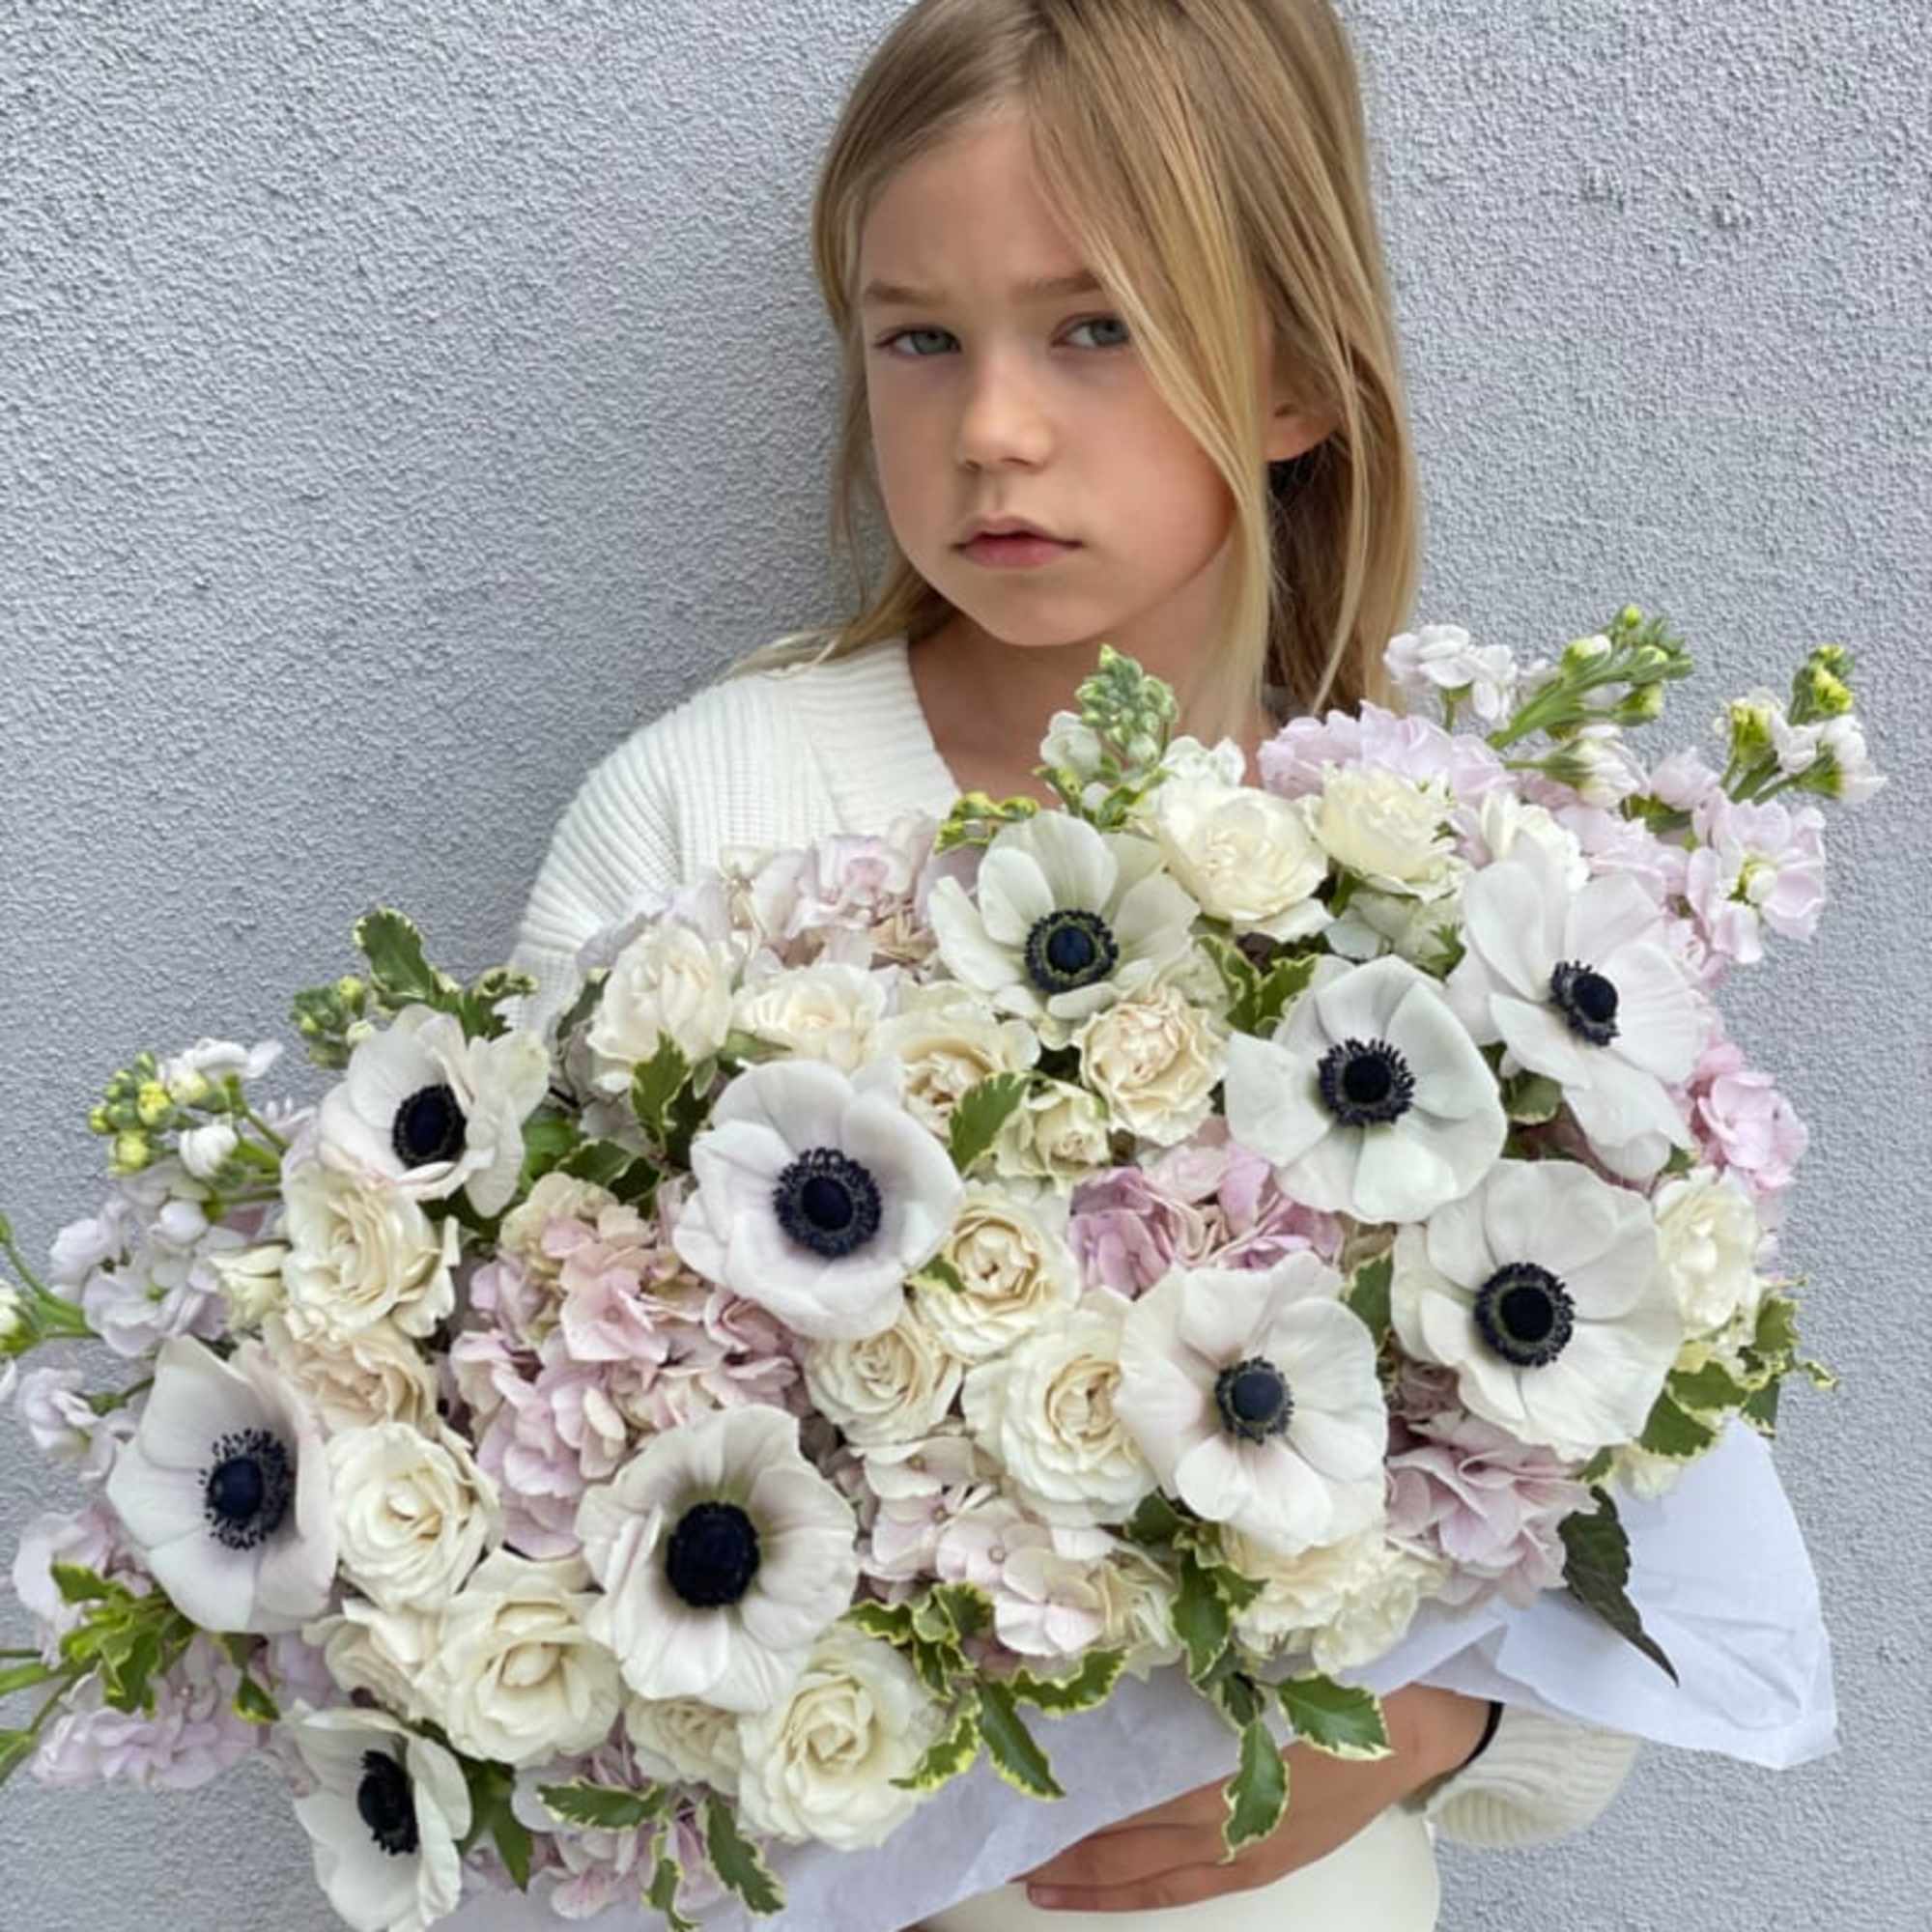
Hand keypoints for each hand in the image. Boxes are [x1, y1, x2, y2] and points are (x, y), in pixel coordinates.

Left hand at [1014, 1683, 1490, 1913]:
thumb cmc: (1339, 1676)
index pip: (1124, 1781)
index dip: (1068, 1784)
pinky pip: (1177, 1890)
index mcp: (1221, 1753)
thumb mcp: (1263, 1654)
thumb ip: (1198, 1661)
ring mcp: (1240, 1848)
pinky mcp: (1258, 1864)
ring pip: (1141, 1874)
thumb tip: (1119, 1643)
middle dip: (1059, 1838)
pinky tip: (1089, 1894)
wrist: (1415, 1727)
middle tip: (1000, 1829)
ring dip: (1082, 1877)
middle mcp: (1222, 1812)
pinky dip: (1127, 1895)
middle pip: (1121, 1834)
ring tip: (1026, 1873)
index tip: (1013, 1774)